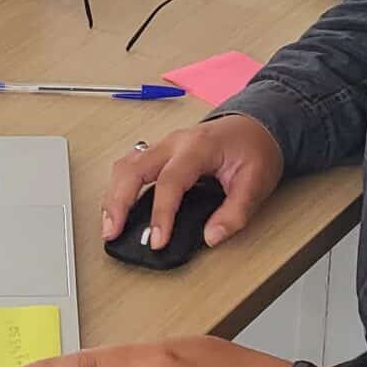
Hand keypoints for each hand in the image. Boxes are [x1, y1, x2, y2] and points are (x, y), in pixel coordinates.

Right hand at [101, 114, 283, 251]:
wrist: (255, 126)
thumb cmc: (254, 149)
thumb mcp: (257, 183)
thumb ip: (236, 212)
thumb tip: (212, 236)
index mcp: (199, 146)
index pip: (170, 181)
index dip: (161, 214)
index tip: (157, 241)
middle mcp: (175, 142)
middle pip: (134, 169)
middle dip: (118, 202)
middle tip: (112, 232)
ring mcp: (164, 145)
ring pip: (126, 165)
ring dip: (113, 194)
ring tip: (109, 224)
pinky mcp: (160, 152)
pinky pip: (130, 165)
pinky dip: (119, 186)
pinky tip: (116, 206)